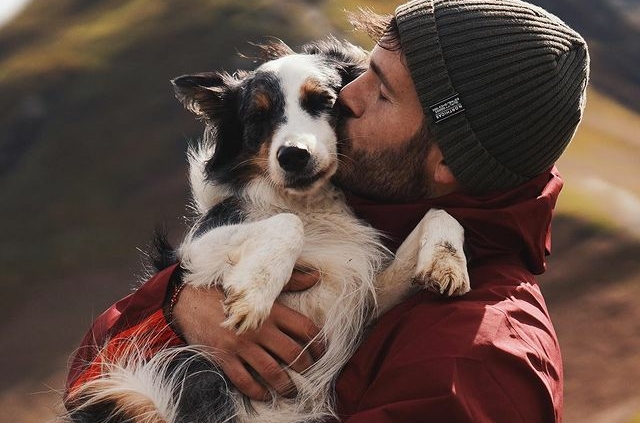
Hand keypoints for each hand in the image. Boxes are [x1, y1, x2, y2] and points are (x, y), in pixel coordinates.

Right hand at [172, 268, 322, 399]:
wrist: (188, 298)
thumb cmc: (226, 291)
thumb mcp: (257, 283)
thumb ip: (289, 282)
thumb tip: (315, 276)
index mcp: (269, 309)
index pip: (305, 328)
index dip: (318, 343)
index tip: (322, 352)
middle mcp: (258, 328)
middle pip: (293, 353)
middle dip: (306, 367)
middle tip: (309, 374)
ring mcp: (240, 345)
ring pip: (272, 372)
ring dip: (285, 385)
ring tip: (291, 391)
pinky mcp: (224, 357)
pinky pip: (245, 381)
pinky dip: (257, 392)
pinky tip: (264, 394)